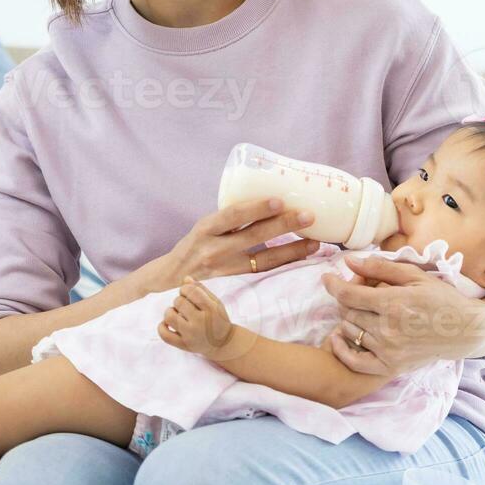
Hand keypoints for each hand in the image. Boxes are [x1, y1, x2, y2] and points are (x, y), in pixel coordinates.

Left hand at [158, 280, 254, 361]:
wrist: (223, 344)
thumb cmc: (218, 319)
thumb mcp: (215, 302)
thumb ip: (201, 289)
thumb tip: (185, 279)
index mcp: (211, 309)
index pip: (190, 291)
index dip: (185, 289)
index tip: (188, 294)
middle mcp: (201, 322)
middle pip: (179, 302)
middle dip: (180, 300)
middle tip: (186, 306)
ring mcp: (191, 335)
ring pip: (169, 316)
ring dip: (171, 312)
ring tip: (178, 314)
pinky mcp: (184, 345)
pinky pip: (165, 335)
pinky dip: (162, 326)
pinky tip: (168, 323)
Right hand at [161, 197, 319, 286]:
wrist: (169, 281)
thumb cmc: (193, 248)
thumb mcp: (203, 229)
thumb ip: (228, 220)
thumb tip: (266, 202)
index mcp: (206, 228)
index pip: (233, 216)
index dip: (256, 208)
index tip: (279, 200)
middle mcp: (214, 249)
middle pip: (253, 236)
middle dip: (283, 224)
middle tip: (308, 215)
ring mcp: (225, 270)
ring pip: (263, 259)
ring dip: (292, 249)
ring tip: (315, 242)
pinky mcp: (233, 284)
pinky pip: (262, 273)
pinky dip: (283, 264)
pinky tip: (301, 257)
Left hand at [322, 255, 484, 375]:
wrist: (464, 331)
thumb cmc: (441, 299)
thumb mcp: (415, 276)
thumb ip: (380, 267)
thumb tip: (349, 261)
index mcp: (394, 303)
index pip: (349, 294)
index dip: (333, 284)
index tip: (327, 278)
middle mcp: (389, 329)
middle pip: (347, 312)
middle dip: (346, 299)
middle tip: (357, 292)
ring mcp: (389, 350)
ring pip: (350, 332)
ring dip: (348, 319)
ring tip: (361, 311)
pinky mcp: (390, 366)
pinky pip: (354, 361)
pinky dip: (342, 350)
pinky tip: (338, 338)